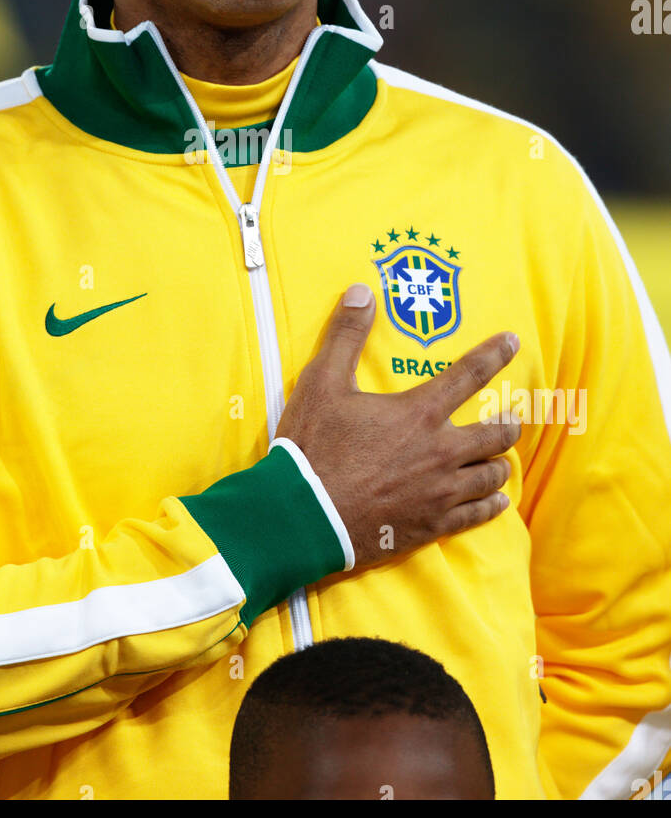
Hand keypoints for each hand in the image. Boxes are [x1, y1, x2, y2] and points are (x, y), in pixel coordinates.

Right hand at [274, 284, 521, 565]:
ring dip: (500, 463)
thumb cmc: (313, 446)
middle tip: (511, 418)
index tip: (512, 341)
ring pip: (491, 475)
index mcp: (419, 412)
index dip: (494, 354)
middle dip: (507, 423)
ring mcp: (440, 492)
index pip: (469, 374)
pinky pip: (478, 515)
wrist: (305, 515)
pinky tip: (497, 502)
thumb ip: (346, 335)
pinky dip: (492, 504)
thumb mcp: (322, 382)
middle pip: (495, 434)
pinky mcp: (432, 525)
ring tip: (501, 459)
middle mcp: (441, 451)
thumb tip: (362, 291)